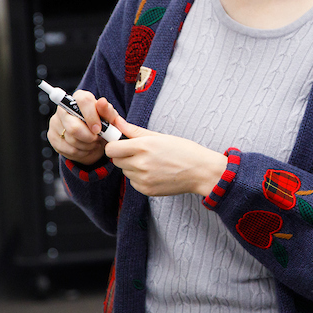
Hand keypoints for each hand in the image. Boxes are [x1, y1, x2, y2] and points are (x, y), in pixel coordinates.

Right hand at [47, 89, 107, 165]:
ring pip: (71, 140)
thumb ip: (108, 112)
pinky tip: (86, 148)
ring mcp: (55, 122)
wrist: (95, 140)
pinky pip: (68, 149)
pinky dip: (81, 152)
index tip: (98, 129)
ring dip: (87, 145)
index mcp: (79, 97)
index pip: (83, 101)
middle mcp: (64, 107)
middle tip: (97, 139)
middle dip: (89, 137)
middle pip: (73, 127)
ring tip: (94, 142)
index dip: (92, 116)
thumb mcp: (110, 119)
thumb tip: (102, 102)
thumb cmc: (102, 125)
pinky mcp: (52, 136)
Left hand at [98, 98, 228, 196]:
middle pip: (116, 160)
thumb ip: (134, 131)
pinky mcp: (146, 190)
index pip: (111, 148)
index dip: (115, 145)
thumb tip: (117, 122)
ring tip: (151, 162)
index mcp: (144, 146)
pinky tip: (155, 172)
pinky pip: (133, 182)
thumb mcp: (160, 136)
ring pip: (125, 172)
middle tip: (139, 152)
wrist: (201, 171)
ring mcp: (143, 179)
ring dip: (132, 167)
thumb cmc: (184, 150)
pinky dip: (140, 177)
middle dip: (123, 156)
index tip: (122, 144)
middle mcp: (141, 163)